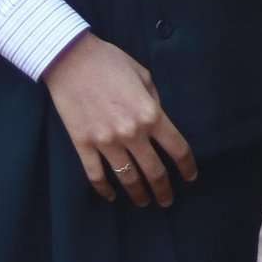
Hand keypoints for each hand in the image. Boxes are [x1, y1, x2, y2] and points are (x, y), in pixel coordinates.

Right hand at [41, 32, 195, 206]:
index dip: (187, 166)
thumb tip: (158, 120)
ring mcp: (106, 142)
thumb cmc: (110, 61)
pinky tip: (111, 196)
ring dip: (138, 194)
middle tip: (167, 200)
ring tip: (143, 201)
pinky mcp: (83, 145)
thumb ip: (154, 101)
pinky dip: (104, 189)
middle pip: (154, 172)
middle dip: (164, 190)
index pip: (177, 149)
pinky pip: (96, 175)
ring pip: (127, 179)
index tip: (190, 177)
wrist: (71, 59)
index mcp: (151, 114)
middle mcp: (132, 133)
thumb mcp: (143, 75)